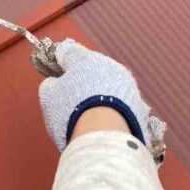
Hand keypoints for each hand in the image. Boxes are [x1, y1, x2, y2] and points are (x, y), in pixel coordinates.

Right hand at [39, 40, 165, 159]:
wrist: (106, 137)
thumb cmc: (72, 112)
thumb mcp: (49, 97)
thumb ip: (50, 84)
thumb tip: (55, 82)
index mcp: (85, 58)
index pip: (68, 52)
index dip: (59, 62)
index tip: (54, 74)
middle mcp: (110, 66)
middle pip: (92, 69)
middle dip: (83, 81)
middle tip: (72, 101)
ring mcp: (128, 85)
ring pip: (110, 86)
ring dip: (101, 95)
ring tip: (91, 118)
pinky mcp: (140, 106)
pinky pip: (122, 105)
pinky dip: (114, 111)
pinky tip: (106, 126)